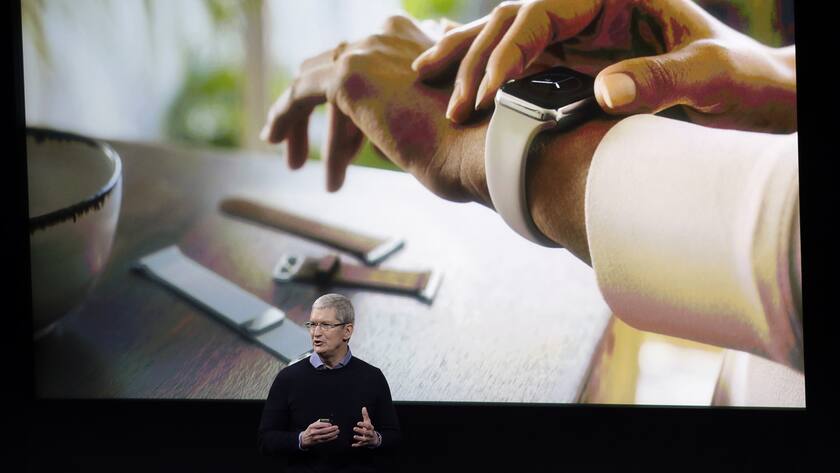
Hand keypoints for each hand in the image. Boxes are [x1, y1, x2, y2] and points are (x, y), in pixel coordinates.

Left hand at [261, 15, 490, 203]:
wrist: (480, 150)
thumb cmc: (469, 150)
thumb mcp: (436, 124)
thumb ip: (402, 117)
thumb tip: (372, 142)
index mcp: (417, 38)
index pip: (365, 61)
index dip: (349, 104)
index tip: (349, 143)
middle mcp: (389, 34)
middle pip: (334, 66)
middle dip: (318, 107)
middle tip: (307, 146)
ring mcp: (369, 49)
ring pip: (315, 82)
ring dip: (300, 123)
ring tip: (294, 162)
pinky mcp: (349, 74)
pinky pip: (300, 94)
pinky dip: (283, 116)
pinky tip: (272, 137)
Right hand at [300, 419, 338, 448]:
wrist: (304, 439)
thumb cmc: (310, 430)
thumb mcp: (313, 424)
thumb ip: (320, 422)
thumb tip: (328, 420)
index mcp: (312, 426)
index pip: (319, 425)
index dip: (325, 424)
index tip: (330, 424)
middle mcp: (313, 432)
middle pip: (323, 430)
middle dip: (331, 429)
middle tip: (336, 427)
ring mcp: (316, 438)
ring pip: (325, 436)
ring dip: (332, 433)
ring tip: (337, 431)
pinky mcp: (318, 442)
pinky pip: (326, 440)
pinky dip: (331, 438)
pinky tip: (335, 436)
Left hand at [351, 407, 378, 447]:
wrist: (375, 439)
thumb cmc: (369, 429)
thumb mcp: (368, 422)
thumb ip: (365, 415)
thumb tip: (363, 407)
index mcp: (371, 428)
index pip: (368, 426)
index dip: (363, 424)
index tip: (358, 423)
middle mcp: (370, 434)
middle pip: (366, 433)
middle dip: (361, 431)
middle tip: (354, 428)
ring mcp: (368, 439)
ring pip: (364, 439)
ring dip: (359, 438)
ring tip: (354, 436)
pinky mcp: (365, 444)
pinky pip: (361, 445)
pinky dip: (357, 445)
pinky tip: (352, 445)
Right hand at [412, 0, 795, 132]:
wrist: (753, 99)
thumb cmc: (741, 80)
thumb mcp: (708, 77)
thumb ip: (659, 80)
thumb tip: (603, 92)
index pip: (540, 11)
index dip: (507, 49)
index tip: (486, 93)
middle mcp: (590, 6)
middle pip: (513, 20)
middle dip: (474, 57)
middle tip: (446, 99)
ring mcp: (581, 33)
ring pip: (509, 38)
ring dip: (469, 61)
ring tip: (426, 80)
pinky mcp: (576, 59)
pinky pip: (522, 63)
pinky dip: (489, 73)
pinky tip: (461, 84)